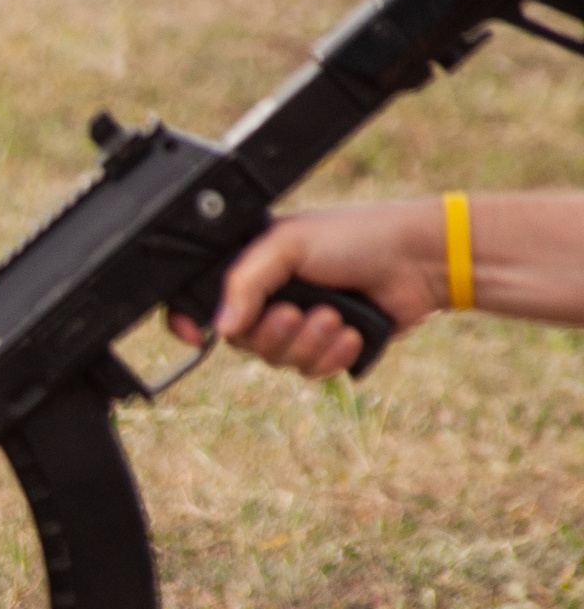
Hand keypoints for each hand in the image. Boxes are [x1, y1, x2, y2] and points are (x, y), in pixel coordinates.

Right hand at [164, 201, 445, 380]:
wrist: (418, 261)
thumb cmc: (356, 237)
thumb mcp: (287, 244)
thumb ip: (244, 282)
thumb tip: (220, 328)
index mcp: (253, 268)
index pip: (203, 300)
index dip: (190, 321)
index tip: (195, 337)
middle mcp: (272, 298)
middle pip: (243, 341)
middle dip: (274, 333)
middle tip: (297, 312)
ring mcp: (301, 325)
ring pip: (278, 361)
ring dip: (309, 343)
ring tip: (336, 317)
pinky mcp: (329, 348)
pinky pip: (312, 371)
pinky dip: (333, 355)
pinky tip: (352, 334)